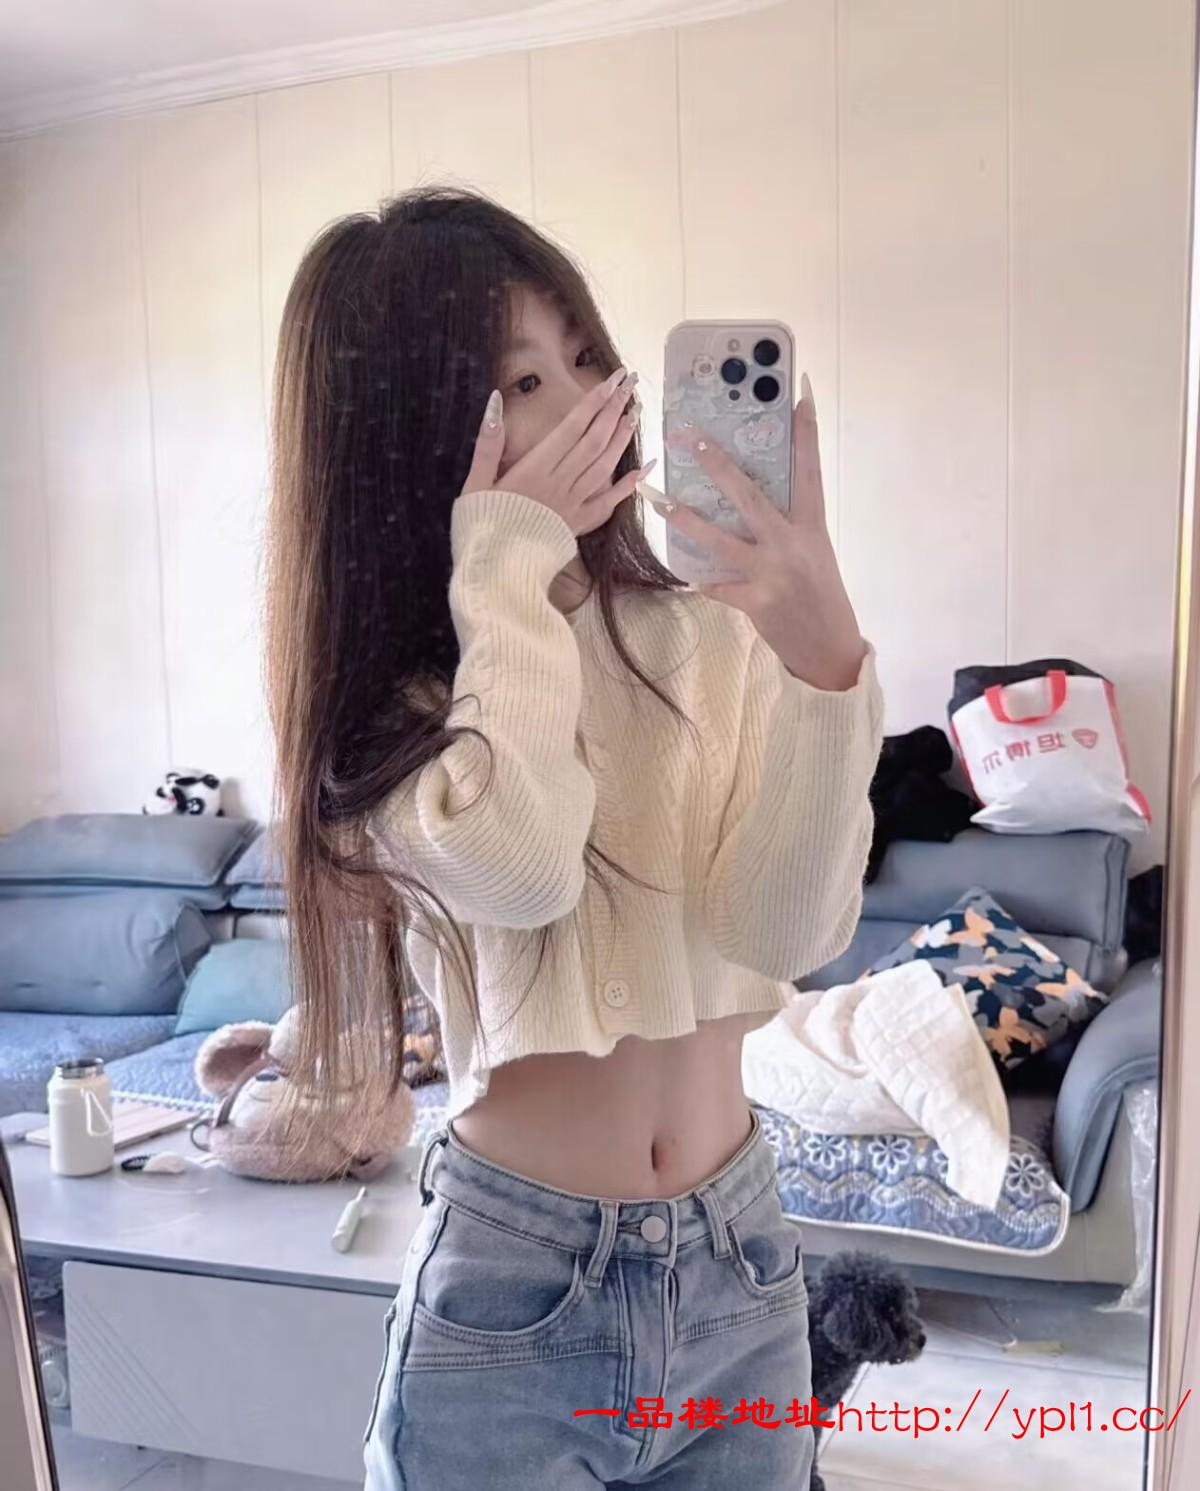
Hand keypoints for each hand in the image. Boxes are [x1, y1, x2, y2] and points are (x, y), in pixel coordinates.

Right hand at [460, 371, 655, 535]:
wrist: (495, 573)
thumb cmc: (481, 527)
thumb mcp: (475, 483)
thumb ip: (487, 444)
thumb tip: (495, 402)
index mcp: (535, 469)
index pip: (572, 427)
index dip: (593, 402)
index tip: (612, 380)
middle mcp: (560, 483)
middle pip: (594, 441)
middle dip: (613, 410)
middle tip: (631, 385)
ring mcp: (573, 505)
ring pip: (604, 466)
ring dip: (622, 438)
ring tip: (635, 413)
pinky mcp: (579, 525)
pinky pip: (609, 503)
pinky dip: (629, 485)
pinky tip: (645, 468)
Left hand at [658, 375, 866, 692]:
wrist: (830, 647)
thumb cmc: (821, 593)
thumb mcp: (814, 550)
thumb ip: (787, 523)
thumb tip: (748, 496)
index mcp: (812, 525)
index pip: (809, 467)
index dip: (805, 429)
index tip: (797, 389)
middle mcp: (791, 543)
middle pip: (749, 495)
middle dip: (718, 464)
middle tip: (691, 437)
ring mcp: (771, 571)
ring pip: (719, 539)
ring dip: (685, 518)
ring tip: (658, 499)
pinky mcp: (756, 601)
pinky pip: (717, 585)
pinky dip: (701, 580)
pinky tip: (685, 573)